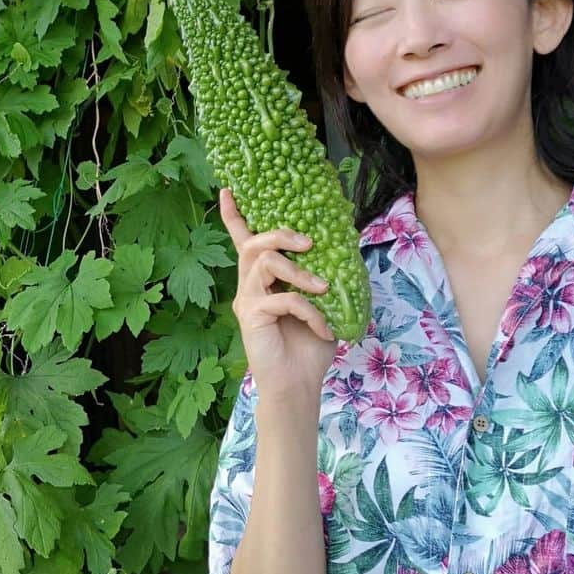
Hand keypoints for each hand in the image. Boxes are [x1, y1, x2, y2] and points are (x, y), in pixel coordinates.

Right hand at [218, 186, 338, 402]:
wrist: (299, 384)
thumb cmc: (309, 345)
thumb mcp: (323, 303)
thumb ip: (323, 274)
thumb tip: (346, 247)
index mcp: (263, 279)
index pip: (243, 241)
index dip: (234, 215)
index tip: (228, 189)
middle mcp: (249, 285)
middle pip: (254, 242)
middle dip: (281, 234)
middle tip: (309, 243)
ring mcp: (247, 300)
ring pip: (265, 262)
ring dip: (300, 271)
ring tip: (323, 288)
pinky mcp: (251, 316)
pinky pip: (283, 298)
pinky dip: (309, 309)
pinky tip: (321, 327)